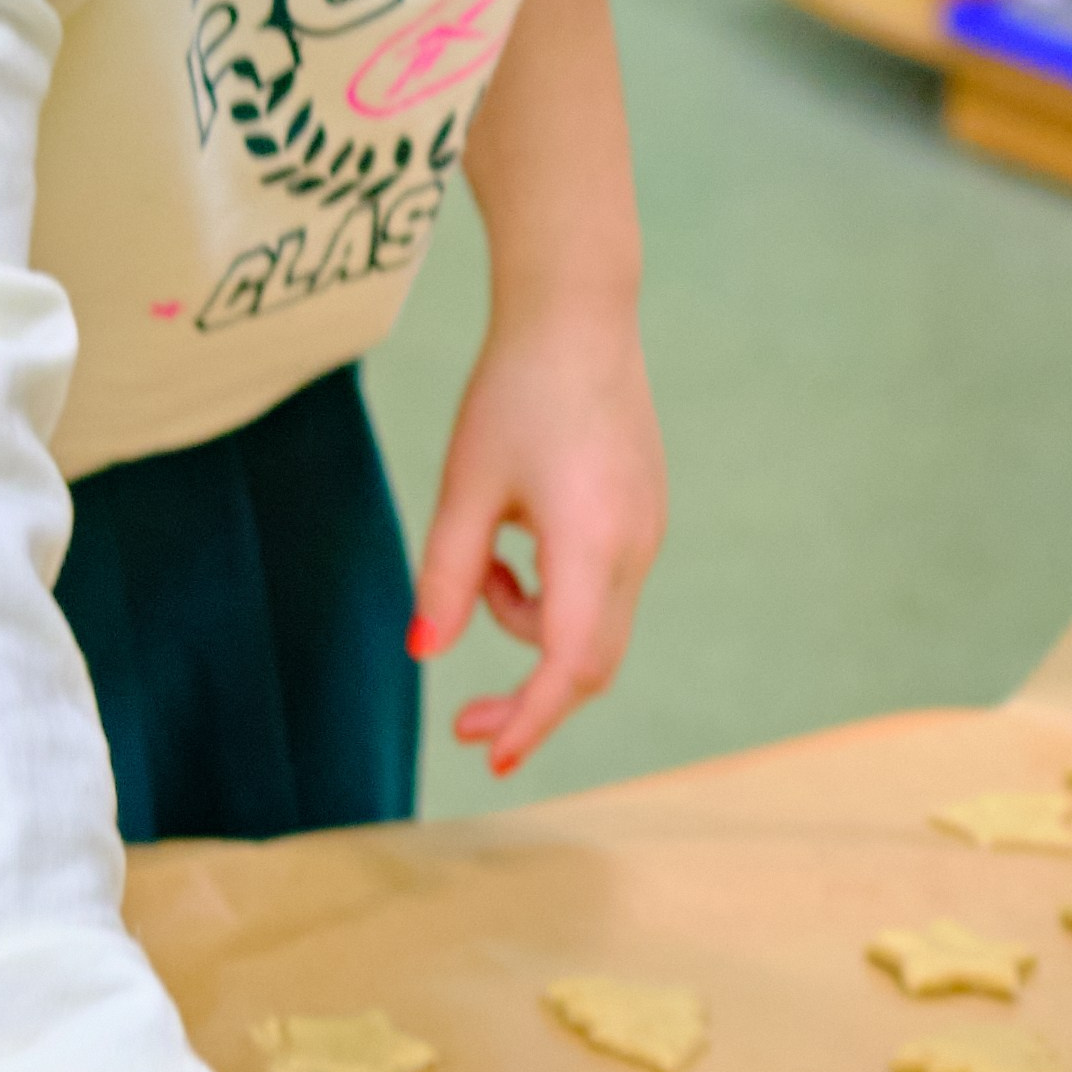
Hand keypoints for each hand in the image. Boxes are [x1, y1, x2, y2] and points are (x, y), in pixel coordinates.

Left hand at [409, 303, 665, 776]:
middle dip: (530, 699)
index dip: (531, 720)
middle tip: (464, 722)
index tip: (489, 757)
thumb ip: (445, 575)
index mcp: (592, 543)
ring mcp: (647, 530)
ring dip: (530, 626)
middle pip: (591, 661)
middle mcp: (635, 546)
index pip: (567, 664)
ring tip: (483, 561)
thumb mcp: (463, 486)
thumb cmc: (514, 391)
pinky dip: (553, 594)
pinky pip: (602, 586)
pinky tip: (516, 541)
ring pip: (594, 624)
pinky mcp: (643, 514)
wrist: (577, 314)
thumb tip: (424, 652)